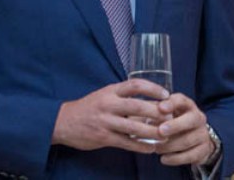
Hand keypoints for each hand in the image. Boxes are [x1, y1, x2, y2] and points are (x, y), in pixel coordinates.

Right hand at [52, 79, 170, 151]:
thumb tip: (150, 101)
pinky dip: (140, 146)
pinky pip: (126, 142)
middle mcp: (108, 104)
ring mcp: (105, 121)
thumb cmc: (89, 107)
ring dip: (152, 131)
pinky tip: (151, 148)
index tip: (166, 94)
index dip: (152, 88)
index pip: (135, 85)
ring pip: (133, 126)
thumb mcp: (105, 95)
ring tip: (166, 134)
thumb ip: (123, 97)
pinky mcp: (103, 137)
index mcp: (111, 91)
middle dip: (156, 112)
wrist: (63, 122)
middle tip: (170, 116)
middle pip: (137, 106)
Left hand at [154, 93, 213, 166]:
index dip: (172, 103)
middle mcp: (198, 118)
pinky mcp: (203, 150)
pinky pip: (190, 155)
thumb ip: (155, 114)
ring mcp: (203, 134)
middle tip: (160, 131)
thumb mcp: (166, 115)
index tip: (161, 108)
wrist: (195, 139)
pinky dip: (175, 158)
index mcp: (187, 106)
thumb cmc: (174, 123)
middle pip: (190, 119)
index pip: (181, 100)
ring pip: (187, 140)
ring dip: (169, 145)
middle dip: (175, 125)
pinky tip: (164, 159)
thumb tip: (140, 116)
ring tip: (156, 148)